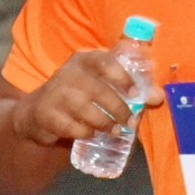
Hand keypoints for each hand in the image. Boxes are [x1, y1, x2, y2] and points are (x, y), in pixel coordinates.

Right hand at [15, 49, 145, 147]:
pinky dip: (85, 133)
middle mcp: (68, 73)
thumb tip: (158, 97)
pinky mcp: (46, 114)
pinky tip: (91, 134)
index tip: (135, 94)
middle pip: (98, 90)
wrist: (37, 111)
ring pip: (86, 110)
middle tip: (130, 123)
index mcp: (84, 60)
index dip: (122, 77)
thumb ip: (129, 90)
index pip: (105, 62)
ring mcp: (55, 94)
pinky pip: (72, 127)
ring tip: (116, 131)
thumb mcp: (100, 86)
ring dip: (105, 123)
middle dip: (119, 109)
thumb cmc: (77, 96)